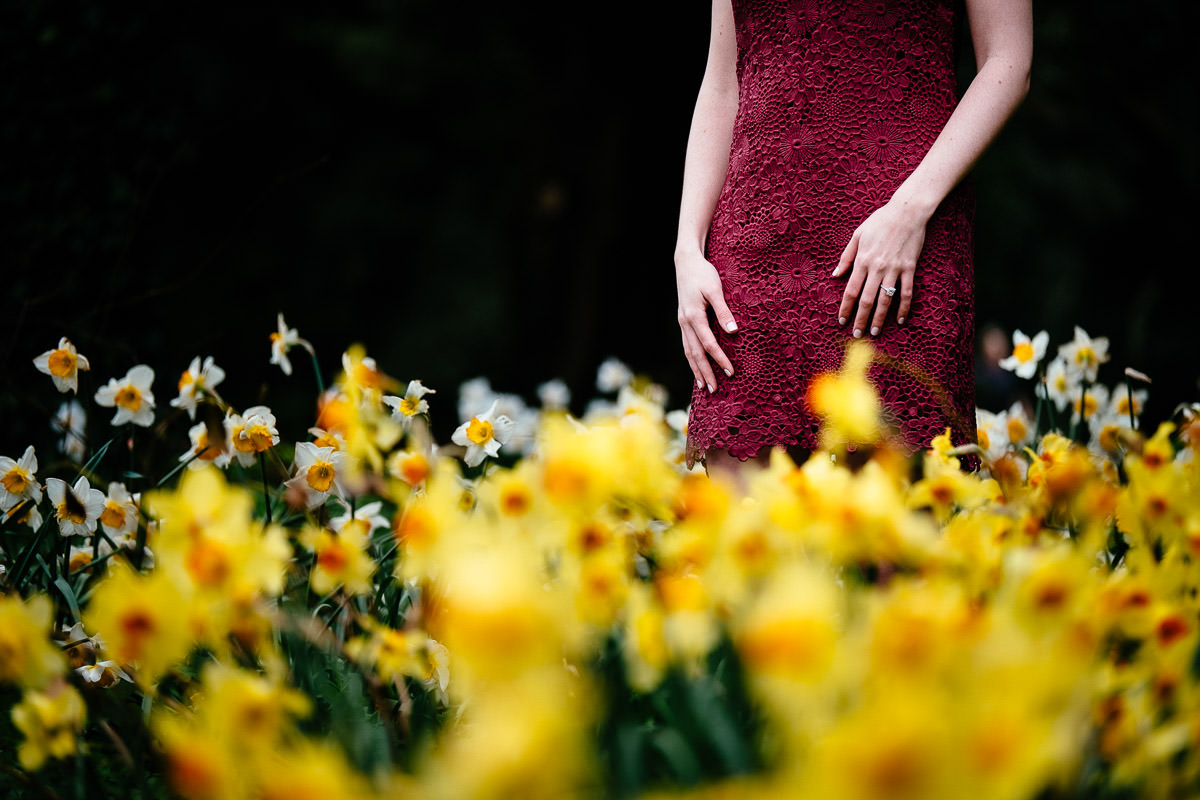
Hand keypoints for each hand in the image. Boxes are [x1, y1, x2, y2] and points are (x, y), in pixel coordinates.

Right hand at [675, 250, 736, 392]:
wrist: (686, 263)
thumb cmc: (703, 274)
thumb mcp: (715, 289)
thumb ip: (723, 311)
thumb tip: (733, 331)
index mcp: (693, 316)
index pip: (708, 344)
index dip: (719, 359)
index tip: (730, 372)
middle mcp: (685, 323)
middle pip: (695, 354)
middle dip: (705, 372)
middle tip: (715, 390)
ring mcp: (682, 323)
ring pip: (688, 352)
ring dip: (696, 370)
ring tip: (704, 385)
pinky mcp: (683, 321)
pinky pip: (687, 345)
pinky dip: (692, 359)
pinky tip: (697, 367)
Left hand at [832, 199, 928, 336]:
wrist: (907, 211)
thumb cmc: (880, 221)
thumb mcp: (857, 235)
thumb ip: (846, 257)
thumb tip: (835, 275)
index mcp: (862, 260)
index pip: (851, 290)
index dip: (846, 308)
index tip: (841, 321)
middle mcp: (877, 268)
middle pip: (866, 300)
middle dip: (860, 319)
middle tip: (857, 334)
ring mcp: (894, 269)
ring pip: (885, 300)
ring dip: (879, 318)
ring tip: (875, 332)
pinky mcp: (910, 269)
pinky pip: (907, 293)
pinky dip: (904, 308)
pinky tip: (900, 320)